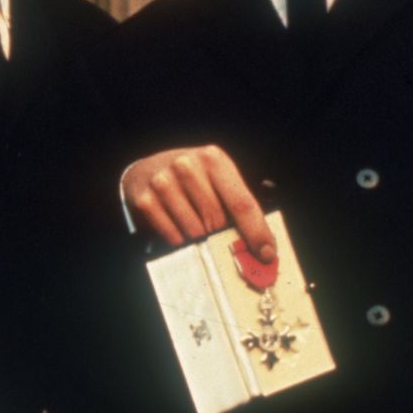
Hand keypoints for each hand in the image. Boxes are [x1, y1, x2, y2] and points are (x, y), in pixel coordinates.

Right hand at [122, 145, 274, 260]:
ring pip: (195, 231)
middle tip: (223, 238)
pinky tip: (179, 229)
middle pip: (218, 220)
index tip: (266, 254)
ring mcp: (163, 182)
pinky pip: (173, 237)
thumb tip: (266, 244)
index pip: (241, 202)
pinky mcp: (146, 200)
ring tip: (198, 230)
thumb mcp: (219, 179)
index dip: (256, 232)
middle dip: (224, 235)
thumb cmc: (193, 181)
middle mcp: (186, 165)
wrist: (146, 172)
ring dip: (201, 239)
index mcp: (213, 158)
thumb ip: (241, 204)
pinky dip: (181, 241)